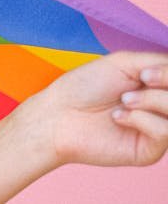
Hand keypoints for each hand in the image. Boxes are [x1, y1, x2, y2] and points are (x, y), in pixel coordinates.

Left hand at [34, 50, 167, 166]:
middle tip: (140, 81)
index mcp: (157, 86)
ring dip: (153, 101)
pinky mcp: (151, 151)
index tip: (146, 73)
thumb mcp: (125, 63)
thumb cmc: (85, 86)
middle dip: (167, 84)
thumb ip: (161, 64)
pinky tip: (118, 118)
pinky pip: (165, 133)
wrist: (57, 114)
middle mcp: (162, 108)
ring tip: (124, 101)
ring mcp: (158, 130)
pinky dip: (142, 119)